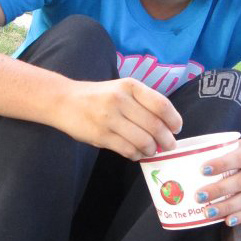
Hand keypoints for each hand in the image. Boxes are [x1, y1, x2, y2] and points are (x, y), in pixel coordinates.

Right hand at [56, 77, 182, 159]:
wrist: (64, 101)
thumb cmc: (98, 96)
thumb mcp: (121, 89)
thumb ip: (142, 103)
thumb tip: (167, 126)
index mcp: (130, 86)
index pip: (161, 104)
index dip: (174, 119)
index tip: (177, 128)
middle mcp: (120, 100)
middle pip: (155, 125)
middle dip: (166, 140)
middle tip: (169, 146)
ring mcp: (109, 118)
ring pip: (143, 140)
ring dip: (152, 149)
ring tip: (151, 150)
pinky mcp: (100, 135)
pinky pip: (127, 149)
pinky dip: (136, 154)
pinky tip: (136, 153)